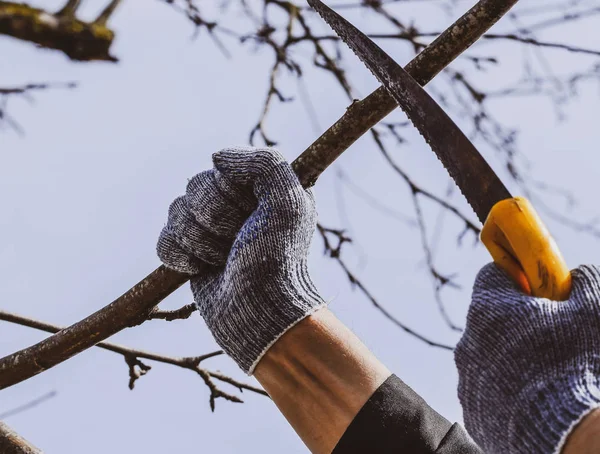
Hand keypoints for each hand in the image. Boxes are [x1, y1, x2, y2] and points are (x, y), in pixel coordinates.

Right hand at [157, 147, 325, 373]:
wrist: (260, 311)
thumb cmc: (277, 258)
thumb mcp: (288, 203)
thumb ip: (264, 163)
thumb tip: (216, 158)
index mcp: (257, 189)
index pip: (220, 169)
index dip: (231, 194)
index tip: (253, 216)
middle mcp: (233, 205)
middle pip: (194, 188)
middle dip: (215, 220)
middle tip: (239, 241)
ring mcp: (209, 230)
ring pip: (176, 213)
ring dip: (200, 240)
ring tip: (224, 258)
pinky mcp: (189, 256)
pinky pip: (164, 241)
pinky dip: (181, 257)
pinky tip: (203, 269)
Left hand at [455, 263, 599, 452]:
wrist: (567, 436)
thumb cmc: (578, 366)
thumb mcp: (591, 312)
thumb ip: (583, 282)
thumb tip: (579, 274)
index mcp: (488, 309)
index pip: (492, 275)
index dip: (519, 279)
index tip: (539, 290)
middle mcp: (468, 342)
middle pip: (490, 318)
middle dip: (517, 322)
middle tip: (551, 336)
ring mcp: (467, 379)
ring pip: (488, 356)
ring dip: (510, 358)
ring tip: (546, 375)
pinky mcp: (473, 412)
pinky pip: (488, 390)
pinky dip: (506, 391)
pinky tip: (535, 399)